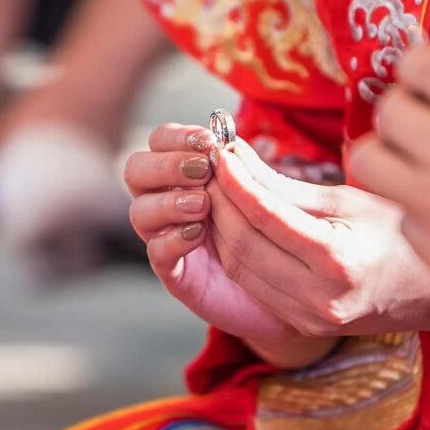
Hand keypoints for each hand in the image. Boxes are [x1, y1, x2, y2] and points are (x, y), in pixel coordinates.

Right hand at [123, 123, 321, 351]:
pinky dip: (173, 239)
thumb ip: (252, 175)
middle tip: (203, 171)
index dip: (176, 137)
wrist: (293, 291)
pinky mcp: (177, 273)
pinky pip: (157, 252)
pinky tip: (198, 233)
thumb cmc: (282, 235)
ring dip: (169, 201)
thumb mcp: (274, 200)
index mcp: (189, 174)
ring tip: (203, 204)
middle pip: (137, 170)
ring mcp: (169, 237)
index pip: (160, 142)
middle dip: (166, 166)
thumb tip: (234, 144)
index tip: (208, 142)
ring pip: (141, 211)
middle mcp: (171, 202)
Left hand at [208, 140, 429, 336]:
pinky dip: (238, 253)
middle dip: (219, 203)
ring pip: (240, 269)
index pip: (265, 216)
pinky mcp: (303, 326)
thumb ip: (287, 184)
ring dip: (221, 228)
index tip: (220, 152)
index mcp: (338, 260)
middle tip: (210, 168)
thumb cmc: (400, 235)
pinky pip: (254, 285)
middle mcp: (320, 297)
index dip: (234, 181)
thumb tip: (236, 154)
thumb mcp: (350, 200)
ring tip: (219, 192)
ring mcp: (309, 318)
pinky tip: (236, 225)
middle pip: (242, 245)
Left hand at [347, 45, 429, 315]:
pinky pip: (405, 222)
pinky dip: (421, 217)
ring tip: (414, 172)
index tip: (424, 82)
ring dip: (391, 163)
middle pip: (383, 116)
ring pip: (369, 168)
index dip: (418, 72)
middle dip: (400, 116)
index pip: (412, 65)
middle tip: (417, 128)